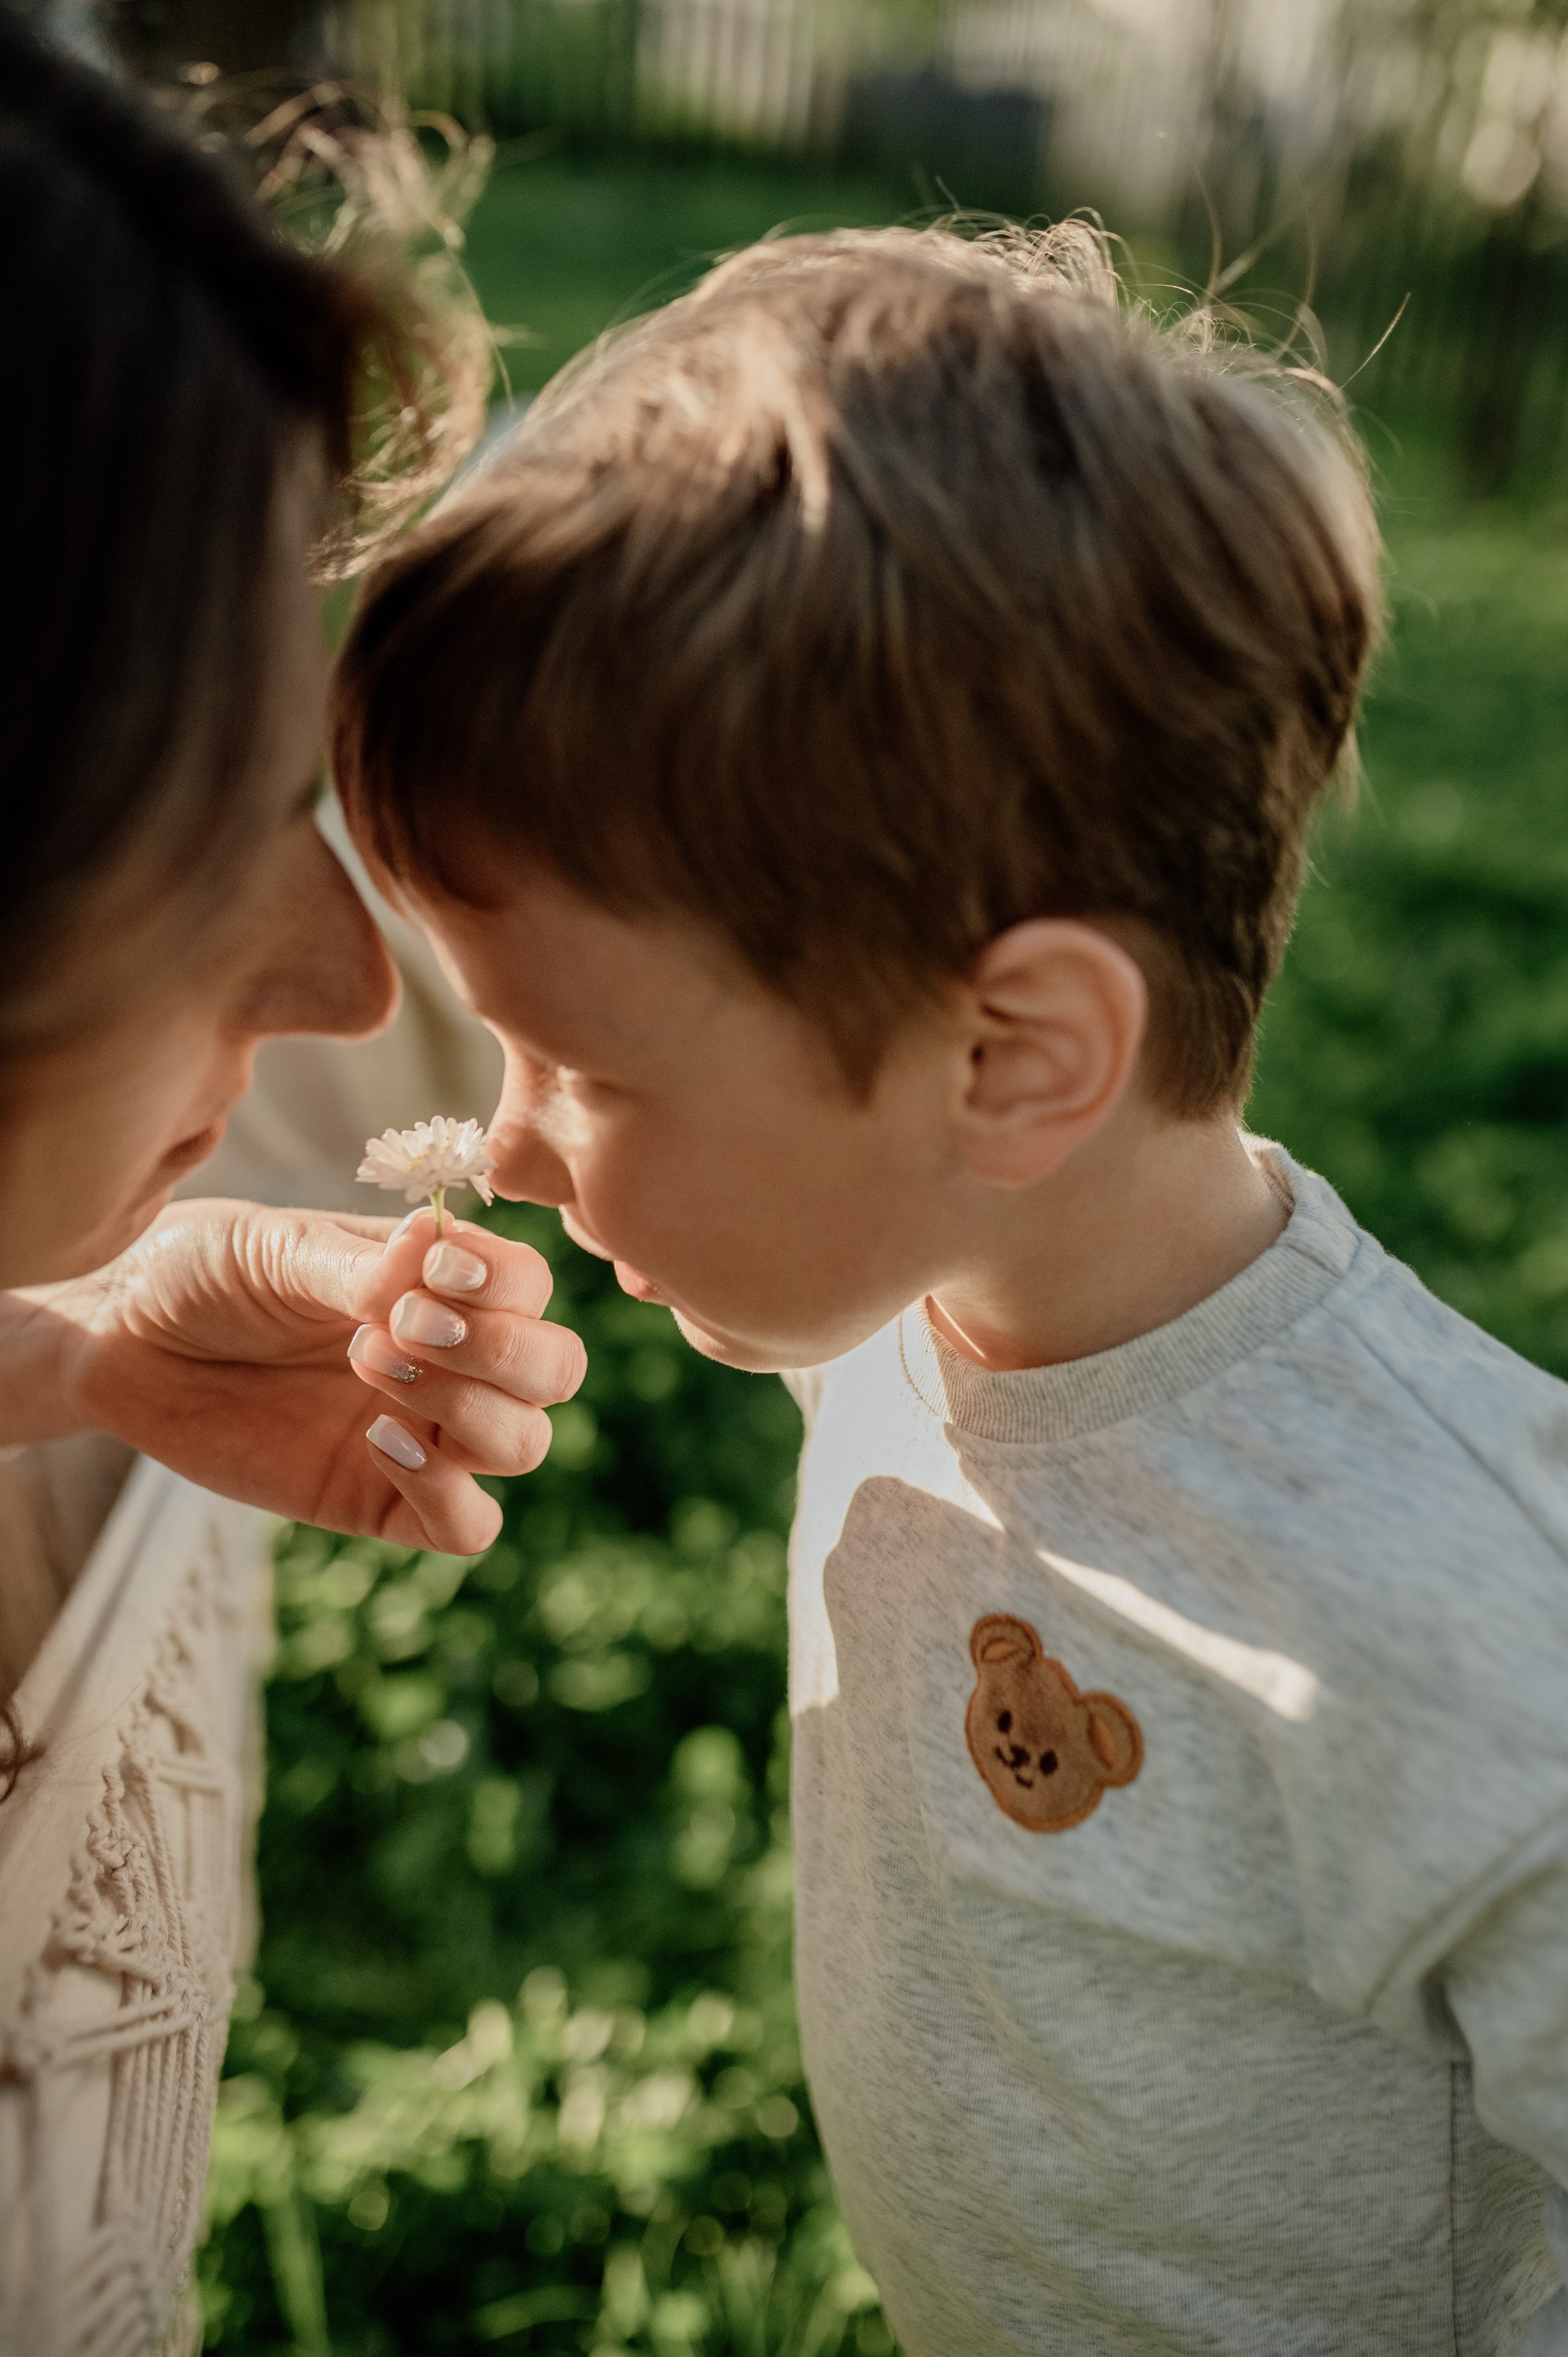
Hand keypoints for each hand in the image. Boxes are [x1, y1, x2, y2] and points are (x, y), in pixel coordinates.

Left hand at [7, 1199, 584, 1553]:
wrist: (123, 1340)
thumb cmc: (205, 1273)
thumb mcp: (279, 1248)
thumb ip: (361, 1265)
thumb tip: (435, 1255)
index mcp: (443, 1286)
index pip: (531, 1289)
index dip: (503, 1286)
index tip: (432, 1272)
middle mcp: (451, 1360)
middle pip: (555, 1370)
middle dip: (504, 1349)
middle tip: (408, 1326)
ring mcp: (423, 1435)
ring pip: (524, 1444)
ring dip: (469, 1407)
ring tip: (370, 1363)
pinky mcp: (381, 1503)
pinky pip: (467, 1526)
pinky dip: (446, 1491)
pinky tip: (377, 1438)